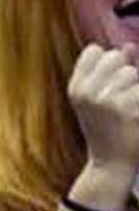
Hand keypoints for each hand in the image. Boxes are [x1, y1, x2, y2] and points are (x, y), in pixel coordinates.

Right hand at [70, 44, 138, 177]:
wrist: (110, 164)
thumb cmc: (105, 130)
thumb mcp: (96, 100)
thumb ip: (109, 72)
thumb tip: (129, 46)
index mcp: (76, 87)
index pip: (95, 51)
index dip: (108, 61)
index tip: (112, 80)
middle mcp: (87, 91)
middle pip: (115, 58)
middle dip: (125, 72)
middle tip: (125, 95)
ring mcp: (106, 100)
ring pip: (132, 73)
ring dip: (136, 87)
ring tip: (131, 106)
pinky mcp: (127, 109)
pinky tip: (135, 115)